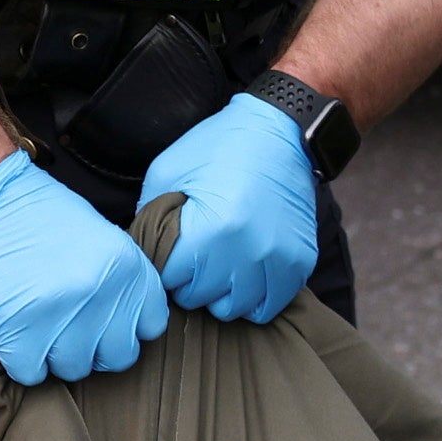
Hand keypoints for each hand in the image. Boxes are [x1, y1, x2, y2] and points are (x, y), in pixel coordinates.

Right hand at [0, 152, 168, 385]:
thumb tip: (125, 321)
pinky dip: (20, 360)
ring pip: (74, 368)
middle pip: (117, 356)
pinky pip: (31, 374)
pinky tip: (13, 332)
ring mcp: (62, 315)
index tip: (105, 322)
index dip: (125, 328)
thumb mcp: (99, 238)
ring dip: (54, 355)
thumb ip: (119, 280)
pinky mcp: (19, 333)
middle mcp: (102, 292)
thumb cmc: (36, 217)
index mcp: (127, 266)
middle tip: (66, 329)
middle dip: (92, 348)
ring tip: (36, 326)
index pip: (151, 326)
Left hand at [137, 92, 319, 323]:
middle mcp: (246, 251)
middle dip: (188, 279)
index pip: (167, 279)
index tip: (170, 248)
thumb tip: (142, 258)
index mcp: (210, 229)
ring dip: (219, 292)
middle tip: (194, 253)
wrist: (279, 132)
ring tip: (218, 267)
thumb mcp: (167, 174)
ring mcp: (277, 260)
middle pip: (198, 297)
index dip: (163, 264)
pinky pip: (270, 305)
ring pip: (233, 309)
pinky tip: (244, 276)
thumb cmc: (218, 149)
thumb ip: (150, 221)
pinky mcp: (299, 263)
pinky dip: (253, 297)